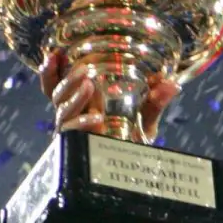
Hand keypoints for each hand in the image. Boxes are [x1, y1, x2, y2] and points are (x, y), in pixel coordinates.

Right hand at [40, 50, 179, 140]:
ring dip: (74, 98)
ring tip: (89, 87)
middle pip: (57, 95)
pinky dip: (82, 124)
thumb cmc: (133, 137)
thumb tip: (172, 84)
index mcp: (80, 102)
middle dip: (67, 81)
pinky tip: (95, 118)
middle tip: (84, 72)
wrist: (135, 169)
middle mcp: (72, 115)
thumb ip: (155, 102)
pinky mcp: (77, 148)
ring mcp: (73, 132)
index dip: (51, 70)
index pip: (57, 85)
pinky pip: (73, 135)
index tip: (55, 53)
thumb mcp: (145, 118)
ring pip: (62, 112)